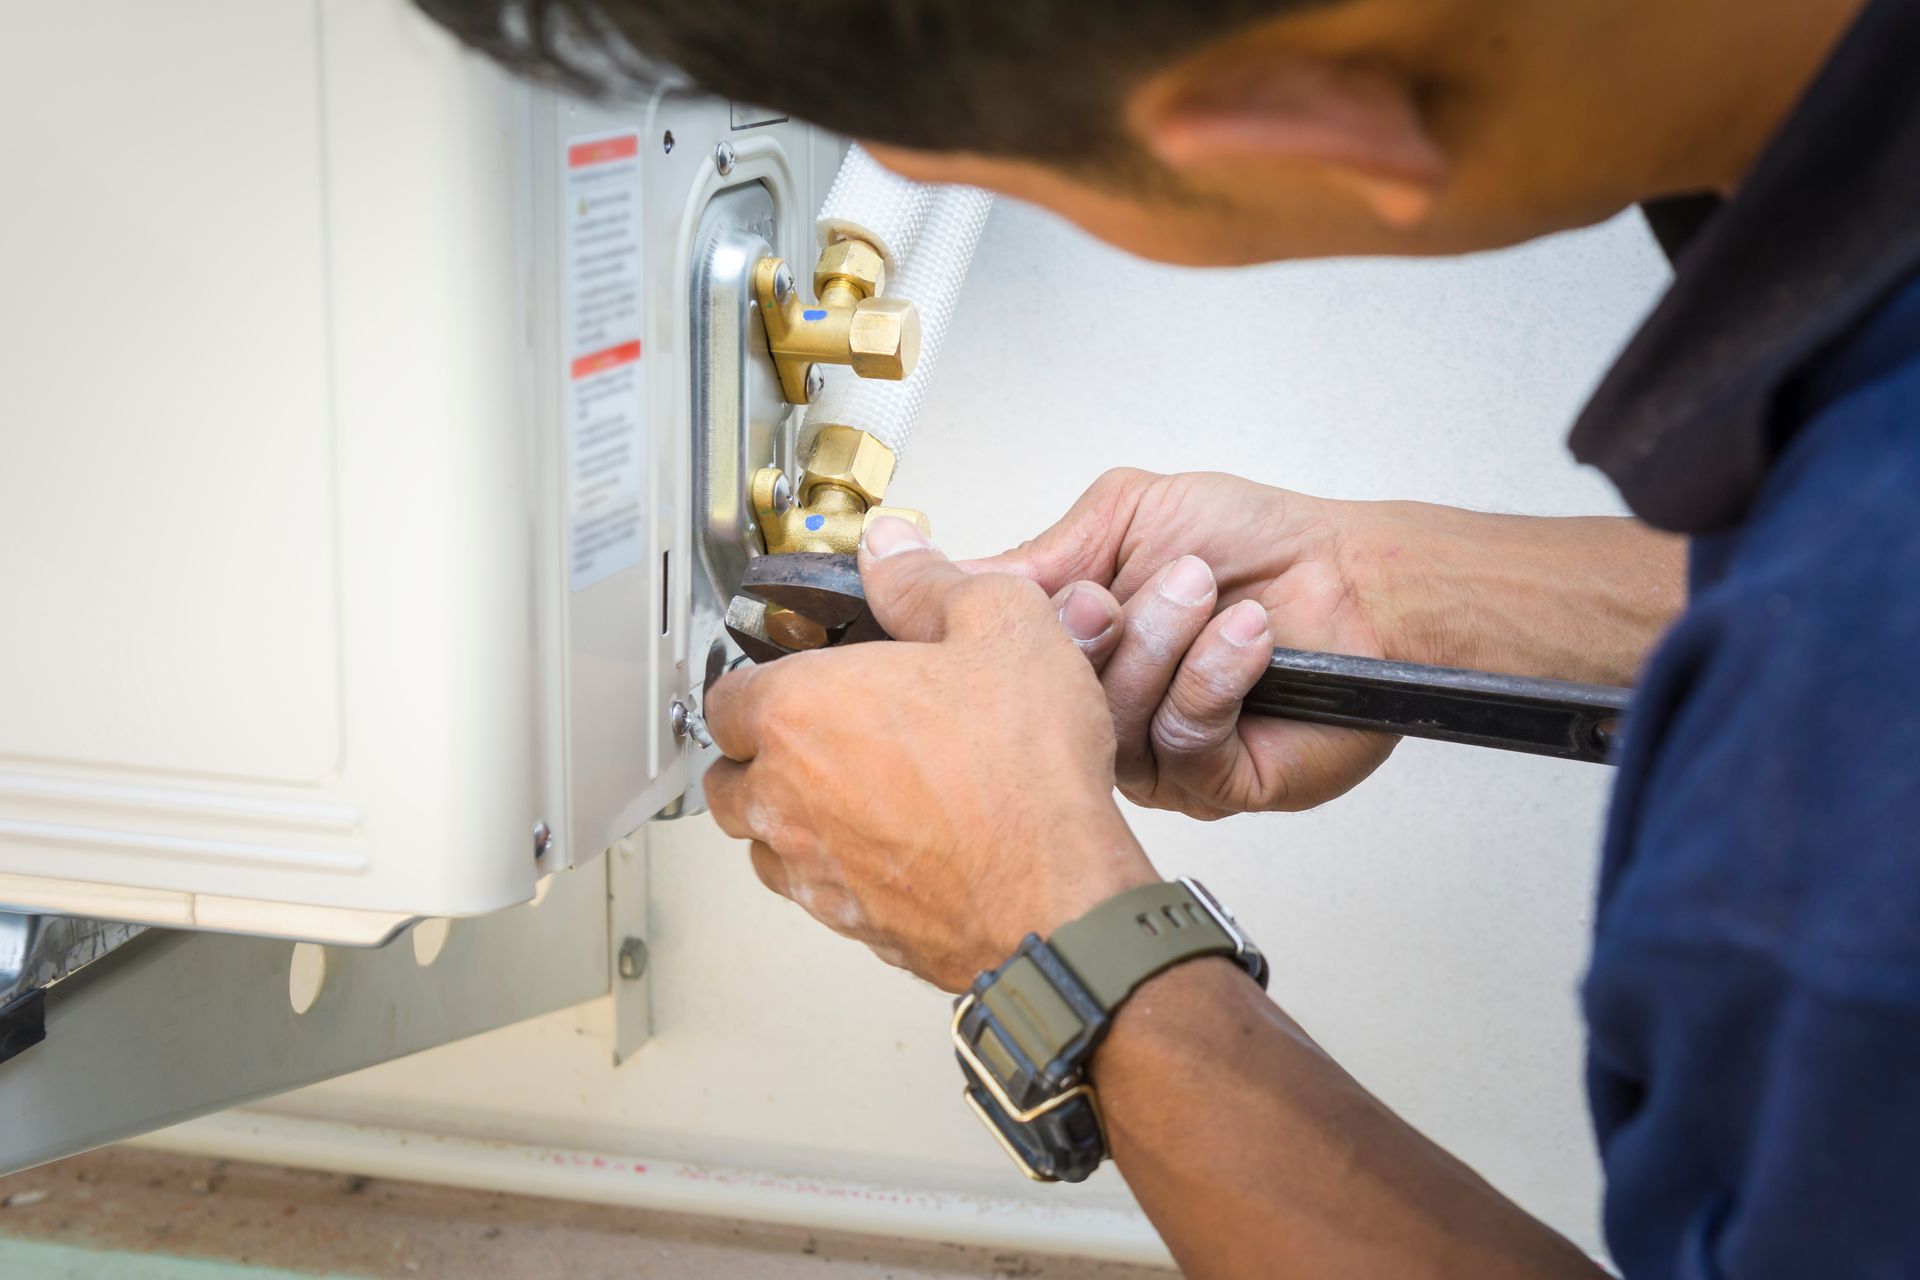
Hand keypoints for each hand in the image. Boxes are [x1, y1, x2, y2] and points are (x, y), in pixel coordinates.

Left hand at [703, 516, 1159, 991]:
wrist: (1058, 894)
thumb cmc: (1023, 775)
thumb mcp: (999, 626)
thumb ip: (927, 581)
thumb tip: (893, 551)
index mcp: (798, 711)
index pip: (724, 697)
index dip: (757, 683)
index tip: (790, 679)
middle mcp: (785, 795)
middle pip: (728, 776)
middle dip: (760, 755)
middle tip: (818, 735)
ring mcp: (812, 868)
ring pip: (763, 843)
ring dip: (789, 818)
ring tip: (852, 793)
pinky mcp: (850, 923)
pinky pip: (816, 894)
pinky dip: (835, 871)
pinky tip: (891, 846)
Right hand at [964, 469, 1396, 818]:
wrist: (1358, 578)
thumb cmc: (1257, 543)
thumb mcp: (1129, 516)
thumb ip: (1043, 552)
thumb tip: (946, 571)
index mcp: (1075, 651)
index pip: (996, 663)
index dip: (998, 630)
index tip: (1017, 594)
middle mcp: (1104, 711)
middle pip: (1040, 700)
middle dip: (1086, 634)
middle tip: (1119, 593)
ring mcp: (1154, 756)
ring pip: (1111, 722)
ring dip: (1162, 643)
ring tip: (1203, 591)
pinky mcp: (1214, 784)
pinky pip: (1180, 744)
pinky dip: (1212, 678)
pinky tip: (1245, 638)